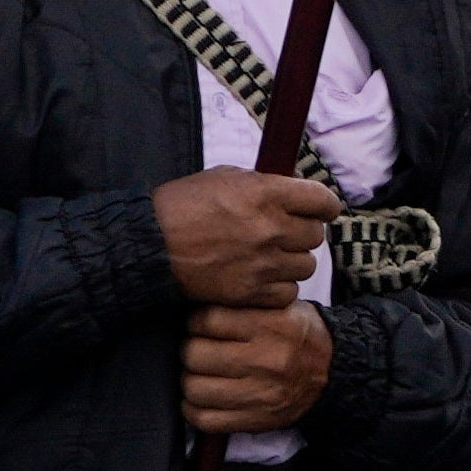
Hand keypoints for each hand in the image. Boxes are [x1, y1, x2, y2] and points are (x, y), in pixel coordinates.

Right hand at [152, 169, 336, 307]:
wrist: (146, 245)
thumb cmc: (182, 206)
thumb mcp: (224, 178)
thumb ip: (266, 183)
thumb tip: (296, 186)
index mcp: (267, 194)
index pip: (323, 201)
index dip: (324, 207)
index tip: (319, 211)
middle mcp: (270, 228)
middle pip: (315, 236)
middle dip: (301, 233)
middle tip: (281, 234)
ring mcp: (262, 262)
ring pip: (306, 266)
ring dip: (291, 262)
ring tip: (267, 257)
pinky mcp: (249, 291)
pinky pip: (288, 292)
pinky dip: (278, 287)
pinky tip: (261, 278)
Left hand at [181, 300, 331, 431]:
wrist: (334, 371)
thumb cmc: (297, 335)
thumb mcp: (281, 307)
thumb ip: (243, 304)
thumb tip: (194, 305)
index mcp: (274, 326)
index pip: (207, 320)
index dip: (196, 322)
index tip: (202, 327)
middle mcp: (269, 360)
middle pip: (194, 354)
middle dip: (191, 351)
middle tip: (201, 350)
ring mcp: (262, 393)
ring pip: (194, 387)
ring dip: (191, 380)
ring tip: (203, 374)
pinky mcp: (256, 419)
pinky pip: (204, 419)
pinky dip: (194, 409)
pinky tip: (205, 398)